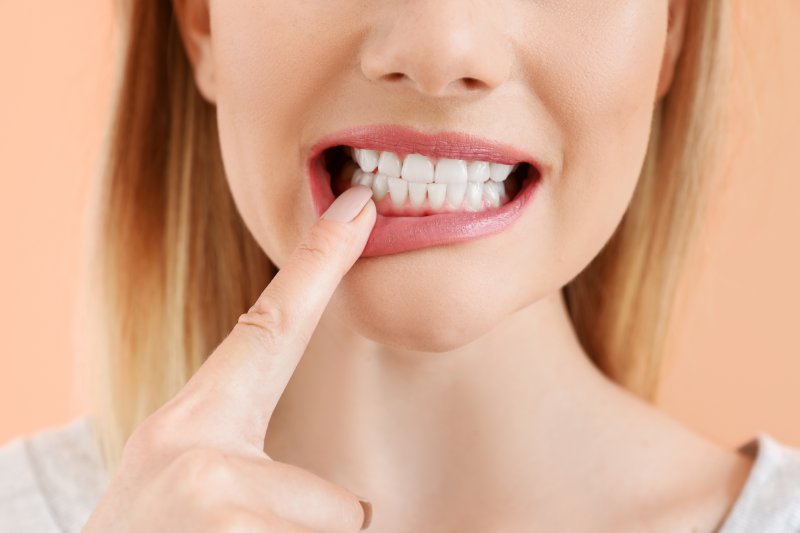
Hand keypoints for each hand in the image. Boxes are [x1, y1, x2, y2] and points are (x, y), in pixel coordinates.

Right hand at [84, 186, 376, 532]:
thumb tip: (352, 503)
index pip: (270, 326)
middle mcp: (204, 448)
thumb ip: (245, 464)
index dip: (320, 265)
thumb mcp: (184, 485)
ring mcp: (219, 497)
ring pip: (334, 531)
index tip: (358, 206)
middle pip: (341, 502)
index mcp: (191, 424)